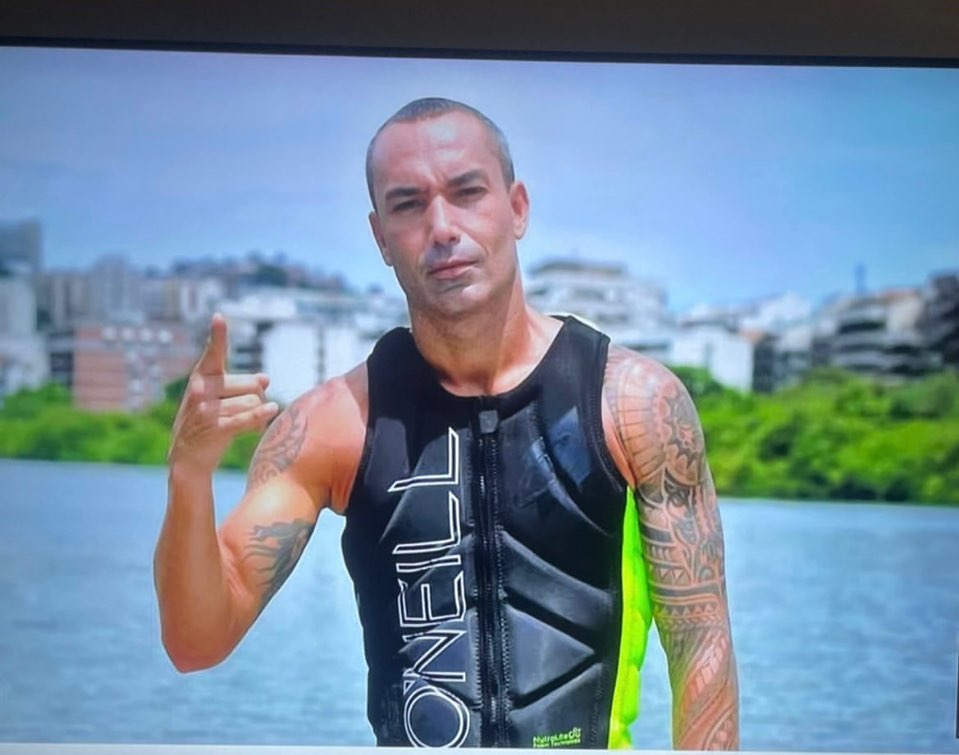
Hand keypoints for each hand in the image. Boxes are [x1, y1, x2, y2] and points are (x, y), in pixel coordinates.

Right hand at [169, 313, 278, 475]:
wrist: (187, 456)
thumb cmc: (209, 421)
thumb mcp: (219, 398)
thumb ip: (241, 385)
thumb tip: (265, 378)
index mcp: (201, 376)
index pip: (213, 353)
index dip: (218, 335)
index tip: (219, 317)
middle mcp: (200, 389)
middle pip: (252, 384)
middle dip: (258, 395)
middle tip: (251, 407)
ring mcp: (205, 409)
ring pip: (253, 402)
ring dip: (260, 413)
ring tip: (250, 422)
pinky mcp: (215, 428)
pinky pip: (247, 417)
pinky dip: (262, 415)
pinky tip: (271, 410)